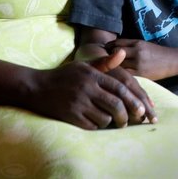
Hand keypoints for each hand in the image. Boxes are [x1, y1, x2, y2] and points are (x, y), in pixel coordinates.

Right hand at [23, 60, 155, 129]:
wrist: (36, 88)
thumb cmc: (64, 76)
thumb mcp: (84, 66)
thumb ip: (105, 63)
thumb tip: (122, 52)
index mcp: (92, 75)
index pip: (119, 88)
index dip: (133, 100)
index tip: (141, 109)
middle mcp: (87, 88)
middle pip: (115, 105)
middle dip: (126, 115)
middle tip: (129, 120)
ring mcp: (78, 103)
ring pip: (105, 117)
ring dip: (110, 121)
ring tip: (111, 120)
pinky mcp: (70, 116)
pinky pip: (92, 125)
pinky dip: (97, 125)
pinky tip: (96, 122)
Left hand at [107, 38, 177, 80]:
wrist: (172, 60)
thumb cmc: (157, 53)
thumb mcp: (144, 45)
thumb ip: (130, 46)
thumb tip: (114, 49)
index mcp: (137, 43)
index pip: (117, 43)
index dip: (108, 47)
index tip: (102, 51)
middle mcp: (137, 52)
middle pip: (115, 54)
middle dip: (107, 58)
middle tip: (101, 62)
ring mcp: (139, 64)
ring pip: (119, 66)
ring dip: (113, 68)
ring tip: (107, 71)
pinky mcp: (142, 74)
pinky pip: (127, 76)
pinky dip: (121, 76)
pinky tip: (117, 78)